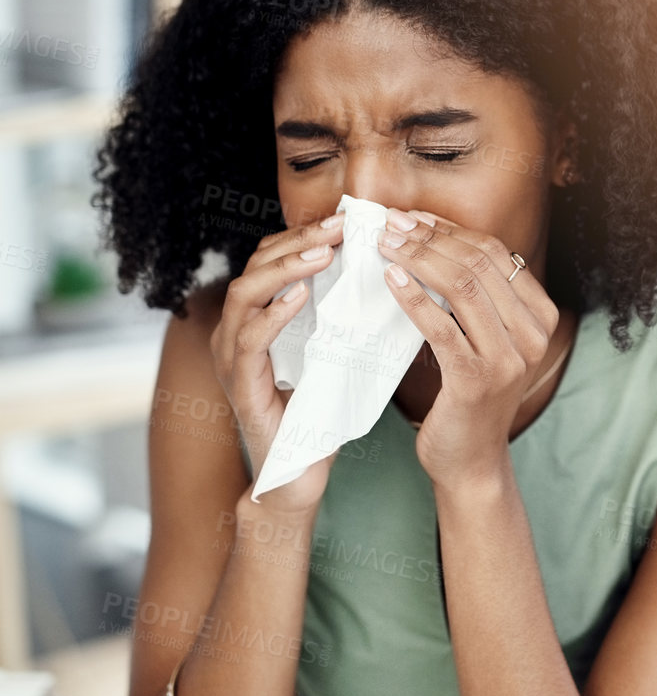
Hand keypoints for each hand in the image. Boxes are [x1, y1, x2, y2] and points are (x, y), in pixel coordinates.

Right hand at [209, 212, 345, 515]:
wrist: (297, 476)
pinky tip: (302, 296)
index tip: (347, 219)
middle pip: (255, 265)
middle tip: (340, 225)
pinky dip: (274, 313)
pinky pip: (250, 340)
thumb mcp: (332, 353)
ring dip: (286, 268)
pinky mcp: (240, 386)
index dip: (305, 235)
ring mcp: (232, 358)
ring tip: (323, 253)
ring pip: (245, 293)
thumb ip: (341, 316)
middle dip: (298, 240)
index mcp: (257, 319)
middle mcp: (236, 332)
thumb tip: (384, 273)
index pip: (272, 259)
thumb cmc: (317, 415)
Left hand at [377, 208, 558, 491]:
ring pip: (463, 287)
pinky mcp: (477, 380)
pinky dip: (413, 297)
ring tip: (386, 246)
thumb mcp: (486, 340)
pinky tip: (391, 280)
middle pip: (480, 264)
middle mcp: (533, 335)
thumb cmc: (470, 395)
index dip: (451, 229)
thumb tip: (431, 238)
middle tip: (392, 226)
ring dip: (419, 259)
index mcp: (540, 317)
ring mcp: (509, 359)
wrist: (470, 461)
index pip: (496, 253)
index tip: (413, 217)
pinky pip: (441, 326)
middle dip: (430, 238)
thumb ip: (478, 299)